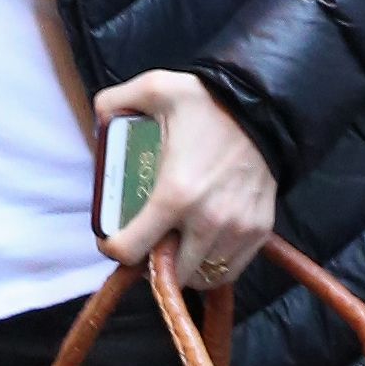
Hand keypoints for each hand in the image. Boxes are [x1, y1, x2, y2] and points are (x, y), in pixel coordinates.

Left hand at [93, 71, 276, 289]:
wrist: (266, 107)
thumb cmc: (209, 102)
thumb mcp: (155, 89)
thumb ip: (114, 101)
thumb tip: (98, 118)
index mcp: (174, 194)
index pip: (130, 251)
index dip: (113, 248)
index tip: (112, 238)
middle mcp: (207, 221)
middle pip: (167, 273)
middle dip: (149, 260)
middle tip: (146, 239)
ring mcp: (236, 230)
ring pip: (199, 276)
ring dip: (182, 266)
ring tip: (175, 242)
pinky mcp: (259, 231)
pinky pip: (229, 269)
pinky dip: (211, 264)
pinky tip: (202, 244)